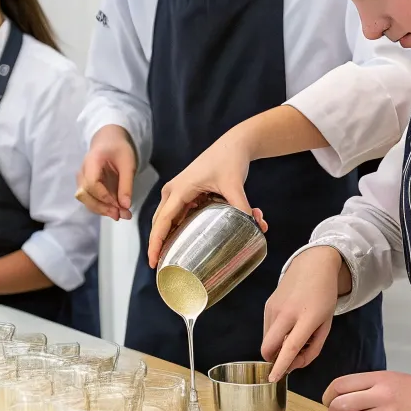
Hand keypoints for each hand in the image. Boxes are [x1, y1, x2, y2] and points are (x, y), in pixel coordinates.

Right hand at [75, 125, 136, 220]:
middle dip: (102, 207)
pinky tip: (118, 211)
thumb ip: (126, 184)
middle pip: (85, 195)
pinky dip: (103, 207)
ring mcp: (82, 180)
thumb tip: (125, 206)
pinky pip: (91, 200)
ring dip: (103, 210)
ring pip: (86, 200)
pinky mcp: (87, 187)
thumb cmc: (119, 149)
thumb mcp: (128, 163)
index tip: (120, 205)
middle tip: (122, 215)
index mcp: (91, 161)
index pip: (91, 183)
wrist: (110, 142)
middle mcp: (82, 172)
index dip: (104, 196)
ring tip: (123, 215)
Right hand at [147, 132, 265, 267]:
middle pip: (160, 223)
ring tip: (171, 258)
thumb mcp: (234, 185)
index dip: (156, 244)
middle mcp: (174, 191)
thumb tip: (256, 228)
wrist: (233, 144)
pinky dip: (180, 227)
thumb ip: (243, 208)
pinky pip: (178, 213)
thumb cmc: (229, 159)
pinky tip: (187, 240)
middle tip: (163, 267)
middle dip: (159, 244)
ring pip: (168, 219)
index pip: (162, 222)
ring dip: (169, 236)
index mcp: (179, 190)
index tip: (155, 263)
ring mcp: (178, 191)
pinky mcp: (187, 192)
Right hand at [261, 247, 346, 380]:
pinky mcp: (267, 304)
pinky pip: (267, 328)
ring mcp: (274, 307)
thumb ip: (313, 348)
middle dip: (272, 359)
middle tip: (288, 358)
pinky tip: (288, 326)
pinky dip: (275, 335)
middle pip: (269, 345)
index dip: (281, 364)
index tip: (272, 378)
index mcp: (307, 318)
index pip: (290, 346)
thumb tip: (293, 364)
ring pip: (266, 339)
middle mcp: (287, 312)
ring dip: (276, 346)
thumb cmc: (324, 297)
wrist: (313, 265)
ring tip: (293, 336)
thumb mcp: (326, 324)